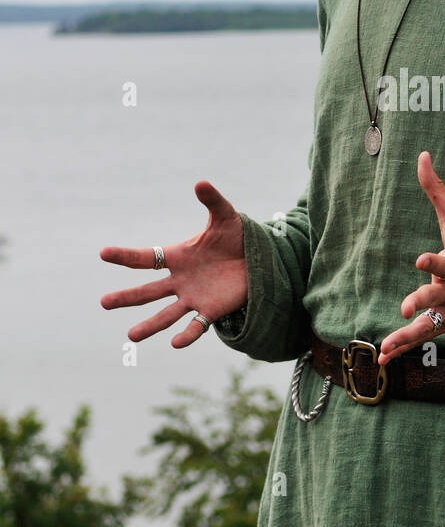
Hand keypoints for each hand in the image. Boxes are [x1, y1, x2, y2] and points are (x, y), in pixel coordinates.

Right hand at [100, 181, 246, 348]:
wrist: (258, 259)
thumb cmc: (237, 237)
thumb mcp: (225, 217)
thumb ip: (212, 201)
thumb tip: (201, 183)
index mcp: (178, 257)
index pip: (146, 258)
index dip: (125, 256)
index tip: (104, 253)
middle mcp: (180, 280)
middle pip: (148, 291)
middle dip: (127, 297)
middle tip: (104, 303)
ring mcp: (194, 297)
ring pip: (166, 314)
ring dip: (150, 325)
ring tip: (132, 336)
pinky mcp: (211, 310)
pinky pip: (196, 326)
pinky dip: (187, 334)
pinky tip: (176, 343)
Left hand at [378, 151, 444, 365]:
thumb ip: (435, 188)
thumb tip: (421, 155)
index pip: (444, 262)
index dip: (432, 262)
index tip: (419, 259)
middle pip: (436, 298)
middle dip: (422, 302)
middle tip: (406, 308)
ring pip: (428, 325)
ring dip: (407, 337)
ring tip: (385, 347)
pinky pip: (423, 338)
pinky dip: (404, 348)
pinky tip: (383, 359)